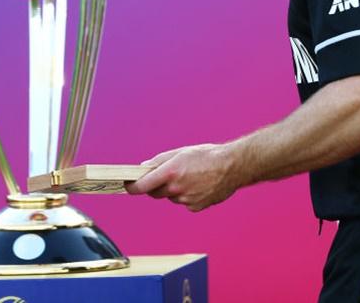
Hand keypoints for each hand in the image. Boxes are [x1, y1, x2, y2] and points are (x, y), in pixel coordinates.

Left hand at [125, 143, 239, 211]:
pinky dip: (187, 196)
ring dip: (174, 189)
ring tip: (191, 177)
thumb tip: (144, 168)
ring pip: (171, 197)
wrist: (232, 166)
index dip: (132, 187)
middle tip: (167, 175)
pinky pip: (184, 203)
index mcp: (170, 172)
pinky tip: (199, 185)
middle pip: (155, 193)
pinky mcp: (195, 207)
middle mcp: (176, 188)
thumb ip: (160, 161)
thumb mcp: (181, 152)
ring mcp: (186, 200)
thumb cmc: (207, 155)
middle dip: (156, 185)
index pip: (142, 186)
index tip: (127, 185)